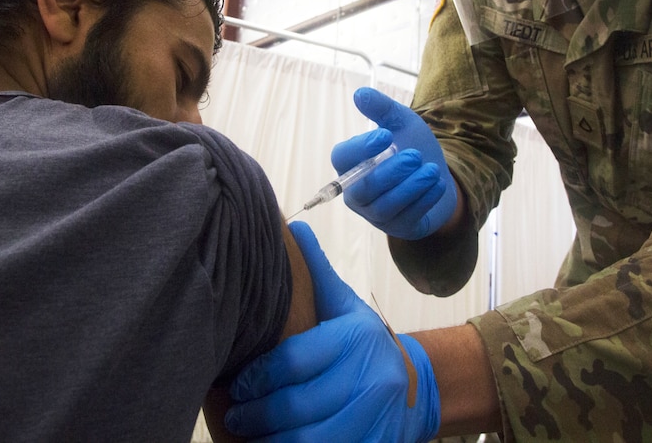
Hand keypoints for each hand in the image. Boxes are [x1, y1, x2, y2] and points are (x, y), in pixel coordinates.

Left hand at [225, 221, 439, 442]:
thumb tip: (293, 229)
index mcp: (357, 339)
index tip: (236, 384)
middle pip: (298, 405)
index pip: (294, 361)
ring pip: (309, 439)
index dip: (257, 377)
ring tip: (248, 433)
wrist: (417, 387)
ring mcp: (376, 417)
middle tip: (235, 412)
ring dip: (271, 440)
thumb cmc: (366, 344)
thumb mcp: (346, 306)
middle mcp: (372, 378)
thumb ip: (318, 274)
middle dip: (257, 413)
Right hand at [332, 86, 457, 238]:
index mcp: (352, 164)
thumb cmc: (410, 146)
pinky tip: (438, 184)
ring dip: (411, 187)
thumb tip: (360, 94)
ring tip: (432, 169)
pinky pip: (407, 218)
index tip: (385, 135)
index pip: (342, 158)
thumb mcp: (400, 122)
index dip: (361, 148)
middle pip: (364, 189)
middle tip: (415, 155)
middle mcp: (358, 193)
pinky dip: (424, 199)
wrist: (437, 174)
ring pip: (386, 206)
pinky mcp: (399, 228)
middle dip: (390, 172)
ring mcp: (377, 214)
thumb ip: (381, 108)